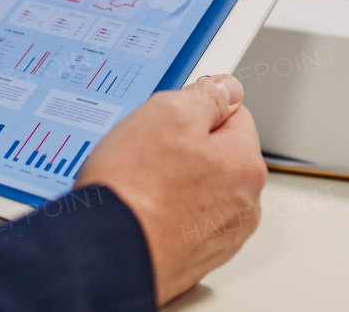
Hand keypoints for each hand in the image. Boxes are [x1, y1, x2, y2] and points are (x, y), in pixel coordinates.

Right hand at [76, 74, 266, 305]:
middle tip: (147, 153)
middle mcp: (243, 207)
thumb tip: (226, 89)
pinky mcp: (193, 259)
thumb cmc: (133, 191)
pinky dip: (163, 213)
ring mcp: (219, 238)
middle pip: (216, 154)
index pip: (233, 115)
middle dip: (184, 148)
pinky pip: (181, 220)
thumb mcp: (168, 113)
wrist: (101, 256)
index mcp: (246, 166)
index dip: (195, 111)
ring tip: (139, 185)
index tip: (169, 122)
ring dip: (172, 182)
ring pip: (197, 188)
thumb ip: (207, 95)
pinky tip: (139, 210)